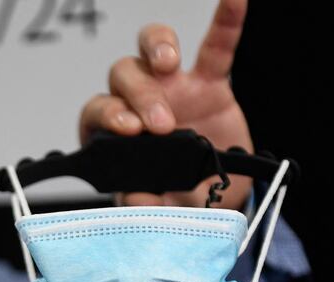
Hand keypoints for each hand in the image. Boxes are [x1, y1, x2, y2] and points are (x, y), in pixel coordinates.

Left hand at [79, 0, 252, 209]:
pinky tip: (234, 1)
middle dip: (139, 95)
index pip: (98, 113)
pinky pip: (214, 48)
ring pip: (151, 53)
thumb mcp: (159, 209)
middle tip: (160, 124)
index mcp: (115, 137)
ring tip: (168, 64)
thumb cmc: (175, 199)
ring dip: (157, 50)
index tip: (128, 129)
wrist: (213, 198)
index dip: (109, 115)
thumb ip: (144, 204)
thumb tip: (133, 198)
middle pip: (123, 78)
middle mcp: (136, 106)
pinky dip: (225, 24)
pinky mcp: (208, 83)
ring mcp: (172, 89)